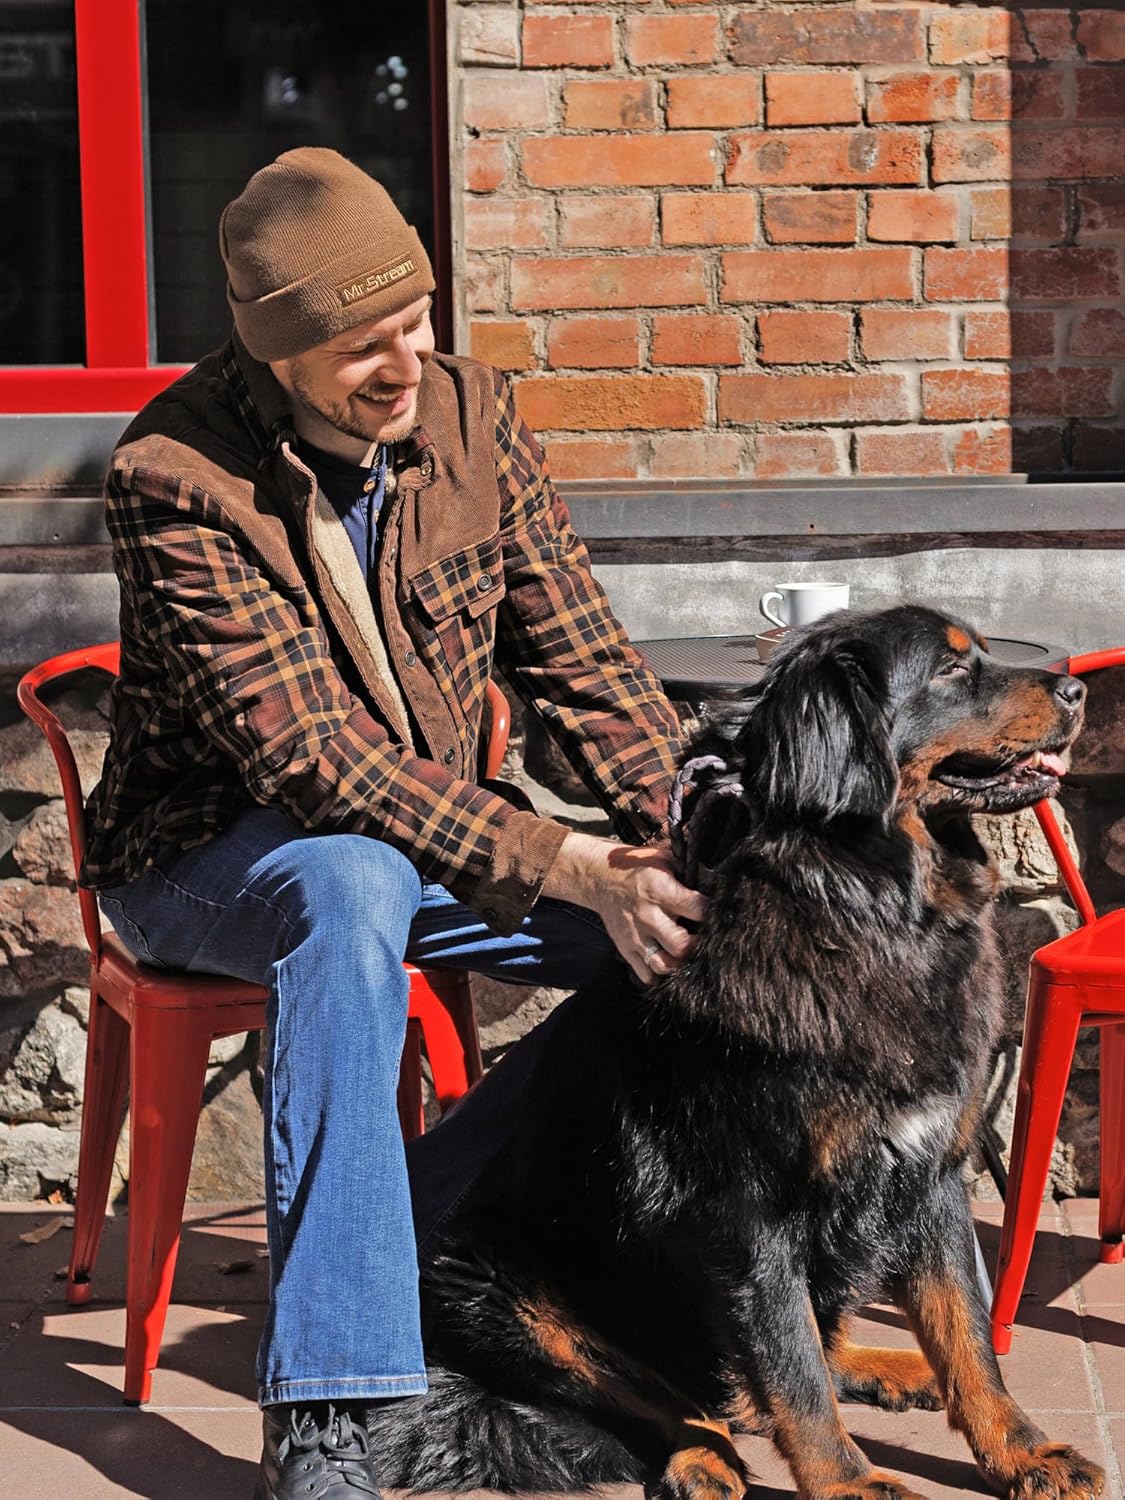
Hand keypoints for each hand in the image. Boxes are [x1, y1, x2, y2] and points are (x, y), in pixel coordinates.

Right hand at [541, 831, 705, 984]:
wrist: (600, 876)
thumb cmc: (638, 867)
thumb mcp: (666, 859)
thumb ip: (693, 873)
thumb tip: (721, 885)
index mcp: (661, 891)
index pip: (697, 909)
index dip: (713, 915)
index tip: (719, 916)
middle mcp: (648, 916)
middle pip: (681, 946)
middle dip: (698, 946)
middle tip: (704, 940)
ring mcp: (635, 936)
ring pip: (663, 965)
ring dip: (679, 963)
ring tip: (686, 953)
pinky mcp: (625, 949)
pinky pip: (645, 974)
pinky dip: (659, 975)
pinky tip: (668, 961)